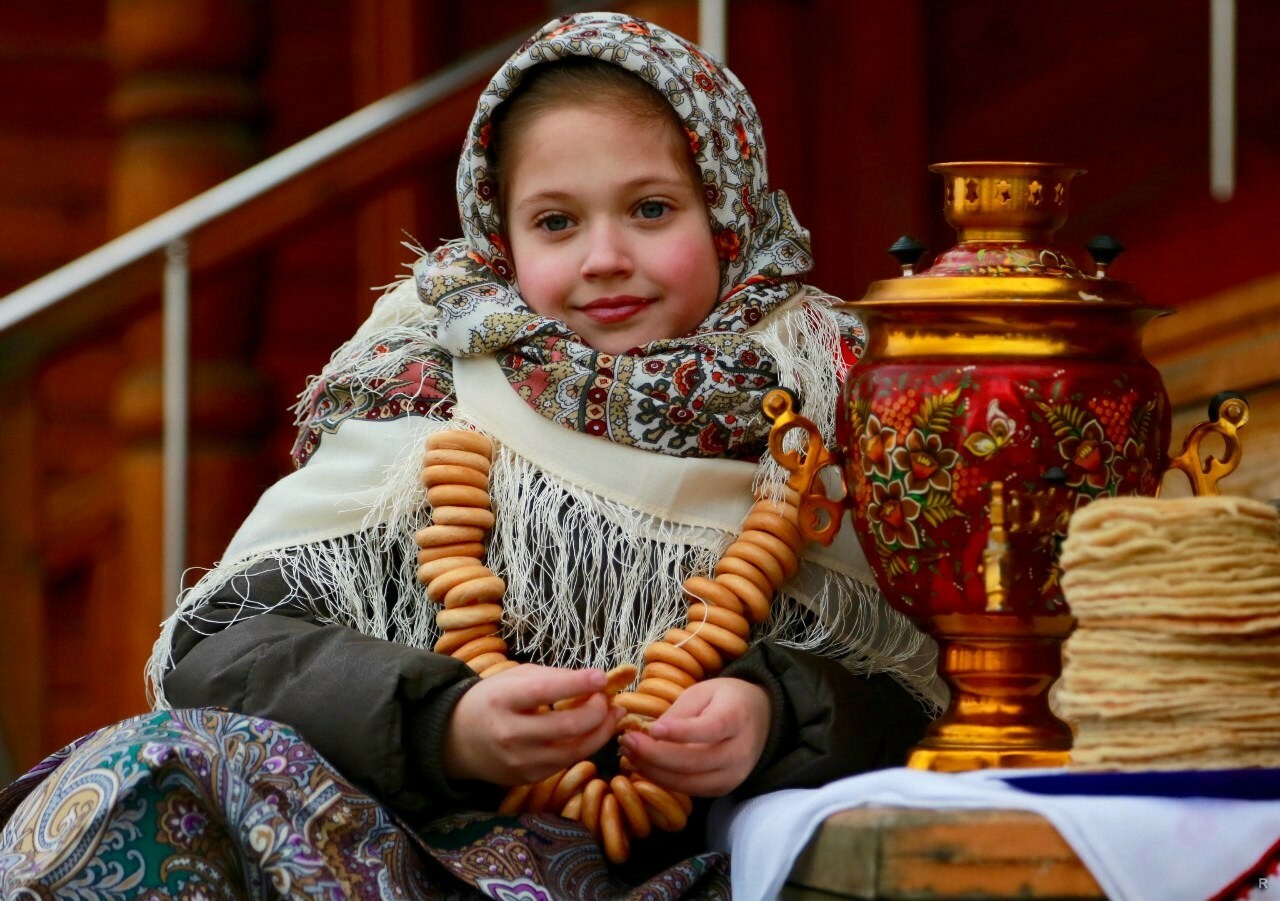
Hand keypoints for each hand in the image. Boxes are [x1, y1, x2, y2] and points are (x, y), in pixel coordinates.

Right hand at [443, 664, 622, 785]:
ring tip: (613, 716)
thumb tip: (593, 681)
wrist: (456, 739)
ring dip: (601, 732)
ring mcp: (519, 761)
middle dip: (597, 711)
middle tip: (607, 699)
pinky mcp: (527, 779)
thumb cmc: (490, 700)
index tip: (601, 677)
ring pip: (574, 750)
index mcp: (502, 700)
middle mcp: (509, 733)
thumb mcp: (513, 678)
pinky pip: (565, 762)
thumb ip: (552, 677)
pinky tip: (593, 732)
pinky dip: (584, 746)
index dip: (578, 684)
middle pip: (568, 726)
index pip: (546, 691)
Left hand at [617, 677, 770, 795]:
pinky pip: (690, 789)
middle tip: (627, 742)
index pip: (710, 729)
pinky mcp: (724, 788)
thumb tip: (649, 735)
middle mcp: (740, 751)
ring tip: (629, 754)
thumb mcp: (702, 692)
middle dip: (654, 755)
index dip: (680, 732)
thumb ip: (678, 713)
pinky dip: (664, 780)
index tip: (651, 729)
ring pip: (689, 782)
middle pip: (695, 761)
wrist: (759, 717)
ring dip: (653, 771)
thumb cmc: (725, 699)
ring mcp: (734, 774)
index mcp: (737, 717)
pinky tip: (645, 766)